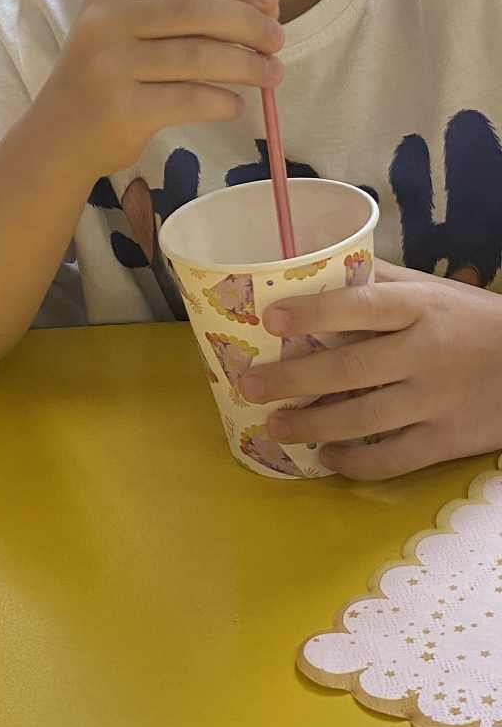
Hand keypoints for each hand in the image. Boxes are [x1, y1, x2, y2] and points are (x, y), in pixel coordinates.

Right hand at [42, 0, 283, 179]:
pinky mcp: (121, 108)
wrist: (58, 137)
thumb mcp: (126, 27)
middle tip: (278, 40)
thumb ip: (179, 7)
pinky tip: (235, 104)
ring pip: (198, 56)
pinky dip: (222, 101)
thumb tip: (263, 2)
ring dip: (247, 65)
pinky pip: (189, 99)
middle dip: (248, 23)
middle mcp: (106, 21)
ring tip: (272, 75)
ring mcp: (110, 65)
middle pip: (195, 8)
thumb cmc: (107, 77)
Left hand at [239, 264, 501, 478]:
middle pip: (350, 368)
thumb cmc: (476, 322)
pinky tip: (327, 457)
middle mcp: (426, 353)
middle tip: (249, 385)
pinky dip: (355, 463)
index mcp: (422, 308)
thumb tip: (320, 264)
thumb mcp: (436, 291)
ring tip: (274, 427)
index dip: (314, 313)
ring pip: (363, 419)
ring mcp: (436, 401)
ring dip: (312, 425)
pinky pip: (393, 459)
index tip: (271, 318)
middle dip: (292, 379)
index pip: (361, 306)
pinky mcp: (447, 441)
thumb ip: (383, 281)